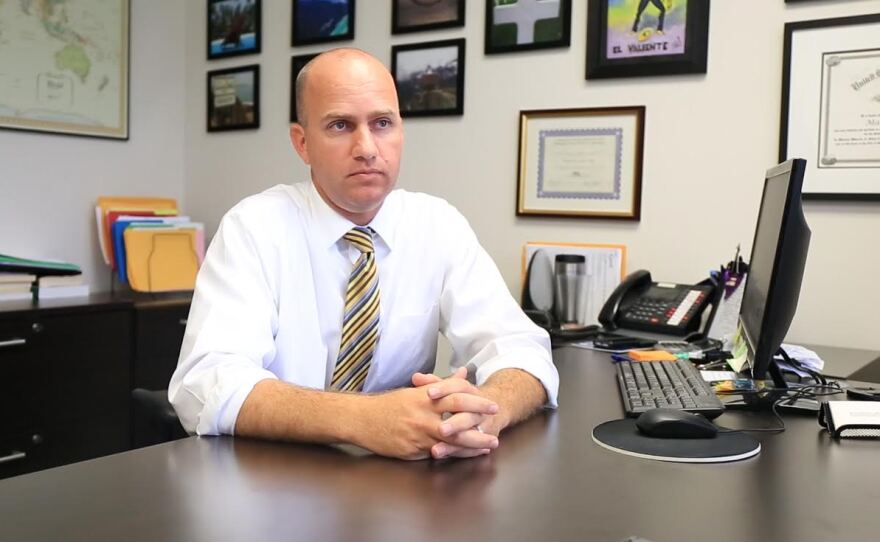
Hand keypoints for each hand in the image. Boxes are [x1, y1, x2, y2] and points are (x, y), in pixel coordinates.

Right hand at [356, 380, 498, 460]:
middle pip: (457, 417)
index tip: (491, 404)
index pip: (455, 395)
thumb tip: (463, 373)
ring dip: (473, 443)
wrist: (361, 420)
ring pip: (451, 440)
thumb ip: (442, 384)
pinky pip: (437, 453)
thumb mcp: (415, 391)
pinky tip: (468, 456)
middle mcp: (422, 414)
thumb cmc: (388, 405)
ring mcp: (417, 433)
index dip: (475, 400)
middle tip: (495, 425)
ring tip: (489, 444)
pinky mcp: (412, 450)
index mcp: (423, 397)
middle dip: (479, 421)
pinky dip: (454, 454)